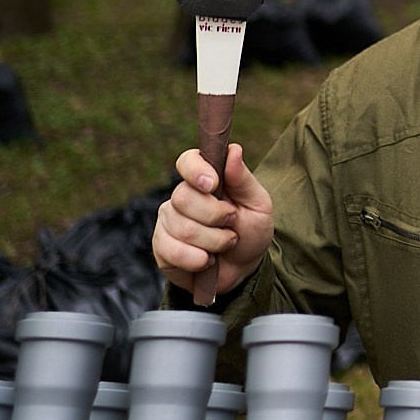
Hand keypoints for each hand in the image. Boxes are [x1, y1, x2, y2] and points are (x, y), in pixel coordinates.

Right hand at [154, 144, 274, 301]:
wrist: (243, 269)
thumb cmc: (251, 231)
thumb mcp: (258, 204)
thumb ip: (242, 179)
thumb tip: (233, 150)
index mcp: (205, 179)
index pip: (187, 161)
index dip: (196, 170)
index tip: (212, 184)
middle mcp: (181, 197)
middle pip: (184, 197)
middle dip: (216, 216)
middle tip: (231, 224)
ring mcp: (168, 222)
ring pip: (182, 227)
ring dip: (213, 242)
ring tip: (224, 244)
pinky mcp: (161, 248)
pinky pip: (172, 251)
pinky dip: (197, 259)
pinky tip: (207, 260)